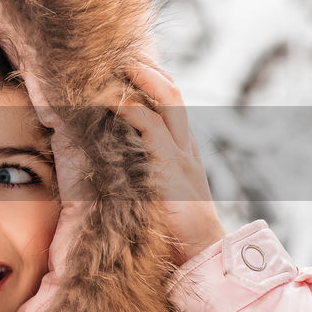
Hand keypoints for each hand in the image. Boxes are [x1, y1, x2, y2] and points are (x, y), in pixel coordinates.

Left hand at [113, 61, 224, 266]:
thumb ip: (148, 175)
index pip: (172, 101)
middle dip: (146, 68)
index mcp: (185, 150)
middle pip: (172, 90)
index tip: (127, 66)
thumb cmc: (176, 231)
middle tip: (117, 55)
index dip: (152, 79)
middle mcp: (186, 145)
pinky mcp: (168, 165)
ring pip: (165, 98)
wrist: (202, 256)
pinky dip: (128, 107)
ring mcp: (180, 153)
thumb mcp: (163, 194)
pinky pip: (149, 125)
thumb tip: (117, 162)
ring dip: (137, 78)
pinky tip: (109, 100)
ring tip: (111, 66)